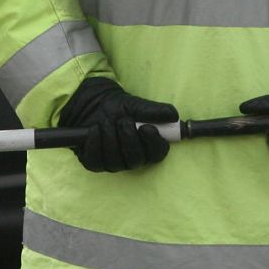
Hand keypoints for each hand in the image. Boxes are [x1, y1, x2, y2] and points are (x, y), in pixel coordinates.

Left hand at [56, 77, 178, 172]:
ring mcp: (113, 163)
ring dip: (110, 138)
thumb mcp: (136, 105)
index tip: (146, 127)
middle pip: (135, 159)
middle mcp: (132, 158)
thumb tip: (174, 115)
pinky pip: (96, 161)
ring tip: (106, 121)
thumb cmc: (119, 107)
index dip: (153, 143)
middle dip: (128, 139)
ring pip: (115, 161)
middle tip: (123, 120)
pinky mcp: (95, 164)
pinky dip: (95, 143)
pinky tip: (94, 129)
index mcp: (147, 146)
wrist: (93, 105)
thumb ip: (155, 111)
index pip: (157, 153)